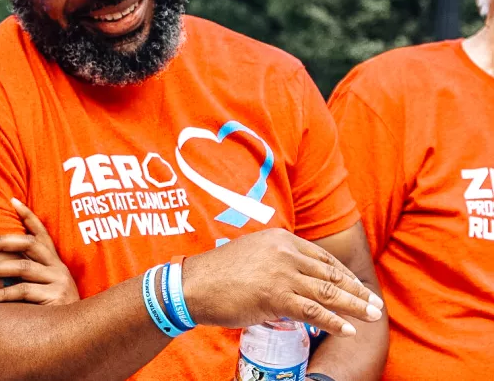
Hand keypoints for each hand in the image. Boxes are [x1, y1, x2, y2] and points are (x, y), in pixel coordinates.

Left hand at [0, 197, 79, 304]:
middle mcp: (57, 267)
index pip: (41, 232)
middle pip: (28, 243)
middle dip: (1, 241)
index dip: (28, 215)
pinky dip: (1, 294)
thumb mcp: (45, 286)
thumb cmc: (53, 309)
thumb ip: (28, 273)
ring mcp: (58, 281)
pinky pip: (22, 291)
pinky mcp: (55, 297)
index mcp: (54, 261)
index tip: (12, 200)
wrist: (78, 334)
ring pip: (22, 267)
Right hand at [181, 228, 383, 336]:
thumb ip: (276, 261)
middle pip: (330, 274)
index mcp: (281, 239)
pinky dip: (334, 322)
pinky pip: (313, 312)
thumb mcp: (253, 255)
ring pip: (328, 292)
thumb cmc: (219, 274)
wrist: (193, 285)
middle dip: (356, 290)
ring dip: (355, 306)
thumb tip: (296, 280)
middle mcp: (285, 253)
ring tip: (372, 315)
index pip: (322, 258)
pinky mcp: (276, 296)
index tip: (357, 286)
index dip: (343, 274)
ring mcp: (282, 274)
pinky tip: (348, 330)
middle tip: (375, 304)